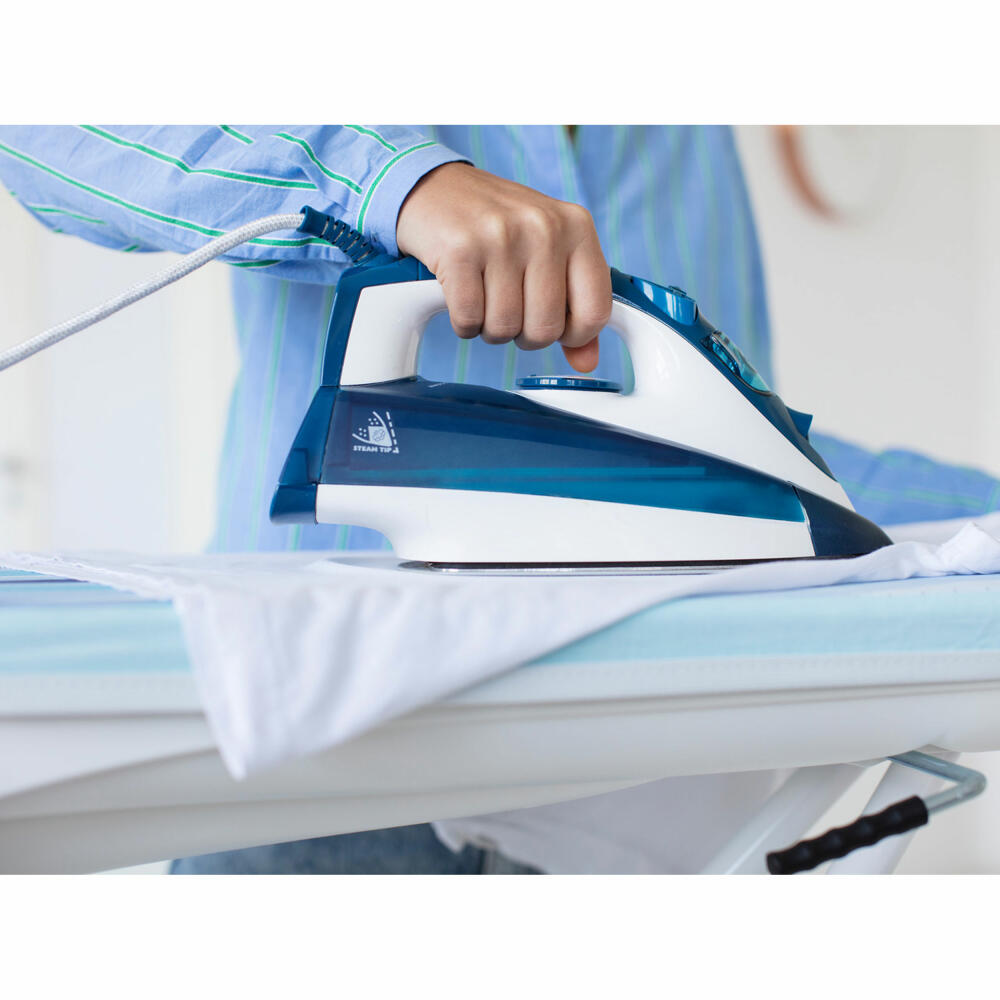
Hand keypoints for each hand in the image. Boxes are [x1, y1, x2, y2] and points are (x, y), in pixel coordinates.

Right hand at [395, 162, 610, 372]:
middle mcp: (543, 227)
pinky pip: (469, 319)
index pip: (596, 311)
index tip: (554, 326)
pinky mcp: (459, 250)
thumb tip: (586, 362)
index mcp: (577, 227)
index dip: (574, 335)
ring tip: (485, 300)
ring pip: (505, 328)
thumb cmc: (496, 226)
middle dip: (523, 335)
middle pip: (545, 328)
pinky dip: (464, 323)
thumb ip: (573, 307)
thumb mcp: (546, 254)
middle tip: (510, 311)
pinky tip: (462, 299)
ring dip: (490, 328)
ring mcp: (500, 236)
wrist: (435, 189)